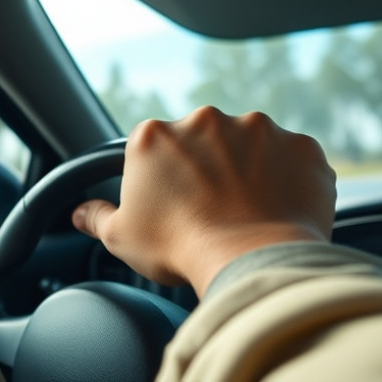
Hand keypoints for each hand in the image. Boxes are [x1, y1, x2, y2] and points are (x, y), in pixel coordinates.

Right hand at [72, 107, 335, 296]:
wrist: (252, 261)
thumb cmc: (179, 248)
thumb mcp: (121, 236)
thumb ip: (97, 216)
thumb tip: (80, 212)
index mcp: (156, 135)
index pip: (156, 148)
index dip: (165, 179)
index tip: (175, 204)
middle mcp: (206, 119)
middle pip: (204, 141)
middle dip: (209, 169)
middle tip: (212, 211)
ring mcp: (259, 129)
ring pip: (251, 146)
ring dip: (250, 170)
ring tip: (248, 214)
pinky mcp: (301, 146)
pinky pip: (293, 160)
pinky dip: (289, 180)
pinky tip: (278, 211)